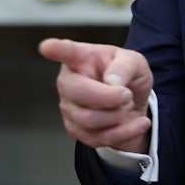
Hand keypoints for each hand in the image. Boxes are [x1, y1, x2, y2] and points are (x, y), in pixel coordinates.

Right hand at [39, 38, 152, 153]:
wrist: (133, 103)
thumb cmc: (128, 76)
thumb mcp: (136, 63)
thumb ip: (125, 66)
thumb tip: (112, 82)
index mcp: (82, 58)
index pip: (67, 52)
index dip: (56, 49)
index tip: (47, 46)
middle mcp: (69, 81)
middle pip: (77, 92)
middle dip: (108, 97)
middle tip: (127, 94)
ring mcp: (69, 106)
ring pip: (88, 119)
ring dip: (117, 115)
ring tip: (127, 105)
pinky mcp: (75, 128)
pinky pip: (97, 138)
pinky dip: (124, 132)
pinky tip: (137, 123)